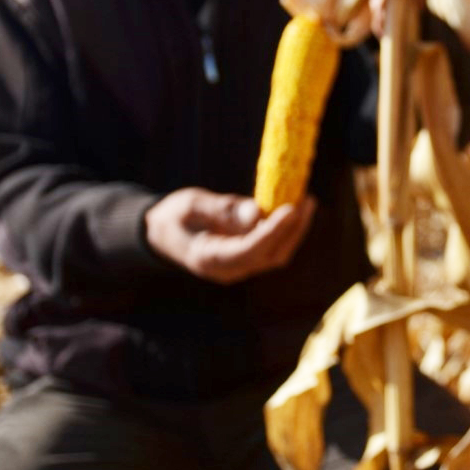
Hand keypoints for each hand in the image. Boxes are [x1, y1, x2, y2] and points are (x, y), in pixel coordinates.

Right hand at [144, 187, 313, 283]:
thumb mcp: (192, 205)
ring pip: (276, 254)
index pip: (250, 250)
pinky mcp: (246, 259)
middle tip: (307, 199)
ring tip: (307, 200)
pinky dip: (286, 230)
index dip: (273, 231)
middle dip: (293, 229)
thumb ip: (223, 210)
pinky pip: (272, 248)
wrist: (162, 233)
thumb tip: (257, 213)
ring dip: (295, 229)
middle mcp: (228, 270)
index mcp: (209, 259)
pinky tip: (296, 207)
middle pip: (271, 256)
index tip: (291, 208)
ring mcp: (239, 267)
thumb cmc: (173, 216)